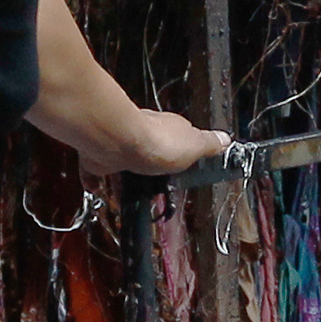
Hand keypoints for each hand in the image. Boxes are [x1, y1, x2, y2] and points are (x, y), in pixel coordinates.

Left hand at [86, 106, 225, 178]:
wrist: (120, 141)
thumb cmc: (159, 142)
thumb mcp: (195, 146)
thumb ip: (209, 145)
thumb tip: (226, 139)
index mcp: (169, 129)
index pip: (177, 140)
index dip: (179, 153)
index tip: (180, 168)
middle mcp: (143, 133)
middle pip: (149, 150)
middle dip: (150, 165)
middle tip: (154, 185)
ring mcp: (120, 144)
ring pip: (123, 159)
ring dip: (125, 174)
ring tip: (130, 192)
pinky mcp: (99, 155)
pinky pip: (95, 169)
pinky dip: (95, 180)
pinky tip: (98, 190)